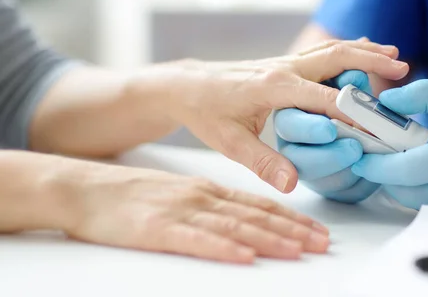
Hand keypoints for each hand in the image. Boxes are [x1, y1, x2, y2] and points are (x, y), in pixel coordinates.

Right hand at [64, 162, 329, 263]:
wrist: (86, 189)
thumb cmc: (133, 195)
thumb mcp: (180, 194)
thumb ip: (211, 206)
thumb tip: (244, 222)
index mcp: (208, 189)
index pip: (259, 205)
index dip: (291, 217)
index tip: (316, 229)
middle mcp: (202, 197)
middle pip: (256, 216)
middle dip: (293, 231)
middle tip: (322, 243)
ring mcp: (181, 212)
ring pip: (235, 227)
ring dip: (270, 240)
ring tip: (298, 250)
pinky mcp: (158, 229)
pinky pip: (197, 240)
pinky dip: (224, 249)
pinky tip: (245, 258)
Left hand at [134, 40, 408, 192]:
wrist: (187, 86)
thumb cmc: (206, 112)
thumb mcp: (229, 142)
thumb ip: (262, 162)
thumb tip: (292, 182)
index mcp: (274, 87)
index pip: (326, 99)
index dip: (355, 113)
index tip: (380, 124)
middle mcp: (283, 68)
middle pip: (336, 57)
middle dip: (371, 61)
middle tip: (401, 66)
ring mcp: (284, 63)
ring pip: (331, 50)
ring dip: (363, 51)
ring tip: (392, 54)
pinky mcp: (283, 64)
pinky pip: (320, 53)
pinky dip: (345, 51)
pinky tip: (360, 51)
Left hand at [352, 79, 427, 210]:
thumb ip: (424, 94)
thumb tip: (387, 101)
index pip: (402, 172)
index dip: (373, 165)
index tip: (357, 154)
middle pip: (402, 192)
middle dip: (381, 174)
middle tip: (371, 151)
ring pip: (416, 201)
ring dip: (399, 183)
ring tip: (393, 155)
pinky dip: (419, 189)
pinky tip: (418, 166)